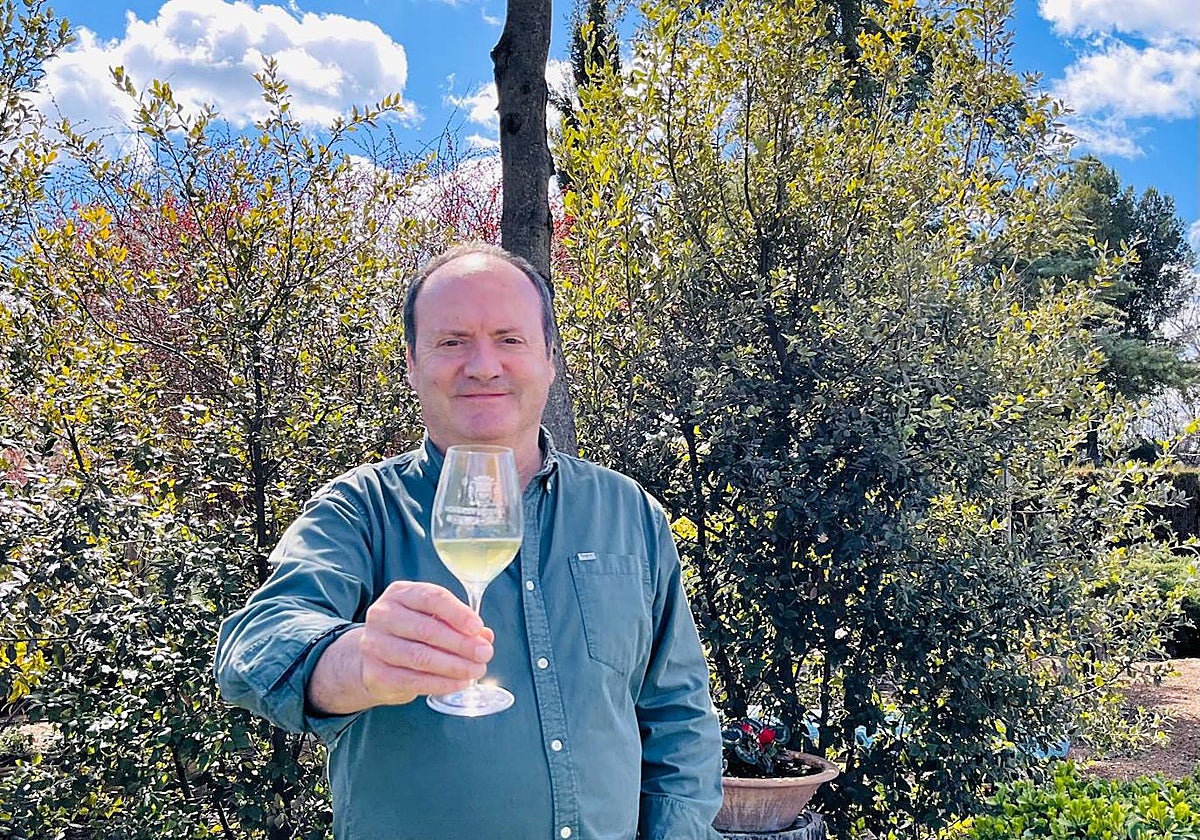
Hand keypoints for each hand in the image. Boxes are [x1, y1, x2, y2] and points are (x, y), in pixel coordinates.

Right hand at [360, 580, 494, 704]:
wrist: (371, 659)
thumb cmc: (409, 633)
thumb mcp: (432, 618)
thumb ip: (458, 624)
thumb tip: (485, 636)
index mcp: (400, 593)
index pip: (431, 598)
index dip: (458, 613)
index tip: (478, 627)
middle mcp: (383, 615)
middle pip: (426, 629)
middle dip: (461, 644)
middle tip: (484, 653)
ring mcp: (375, 644)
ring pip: (420, 657)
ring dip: (454, 666)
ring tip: (476, 670)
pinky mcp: (375, 673)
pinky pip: (413, 681)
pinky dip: (441, 683)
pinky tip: (460, 683)